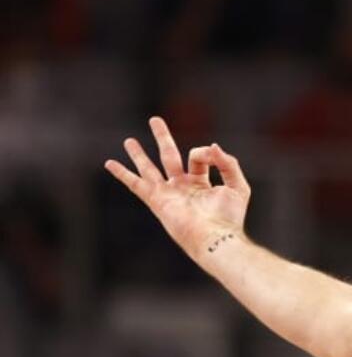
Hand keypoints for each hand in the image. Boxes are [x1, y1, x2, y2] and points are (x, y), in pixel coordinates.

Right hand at [104, 117, 250, 260]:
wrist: (215, 237)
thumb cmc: (229, 217)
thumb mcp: (238, 185)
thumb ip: (228, 163)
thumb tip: (212, 146)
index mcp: (201, 183)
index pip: (198, 156)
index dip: (206, 152)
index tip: (213, 155)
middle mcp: (182, 186)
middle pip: (169, 156)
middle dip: (162, 138)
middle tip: (154, 120)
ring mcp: (168, 193)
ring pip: (150, 168)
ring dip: (139, 154)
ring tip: (129, 140)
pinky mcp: (157, 200)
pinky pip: (136, 184)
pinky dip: (122, 174)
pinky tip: (110, 164)